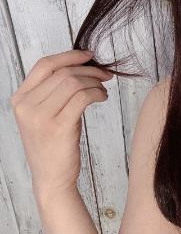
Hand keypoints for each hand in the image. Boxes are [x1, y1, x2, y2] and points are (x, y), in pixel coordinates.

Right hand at [10, 49, 112, 199]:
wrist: (52, 178)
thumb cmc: (53, 143)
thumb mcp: (45, 114)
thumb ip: (54, 90)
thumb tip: (82, 65)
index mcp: (20, 98)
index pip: (45, 64)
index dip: (70, 55)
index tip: (90, 55)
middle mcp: (26, 106)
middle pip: (64, 72)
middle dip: (90, 70)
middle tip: (105, 75)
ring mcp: (40, 117)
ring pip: (74, 83)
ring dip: (95, 82)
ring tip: (103, 90)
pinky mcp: (58, 127)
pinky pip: (83, 97)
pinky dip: (98, 93)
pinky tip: (103, 98)